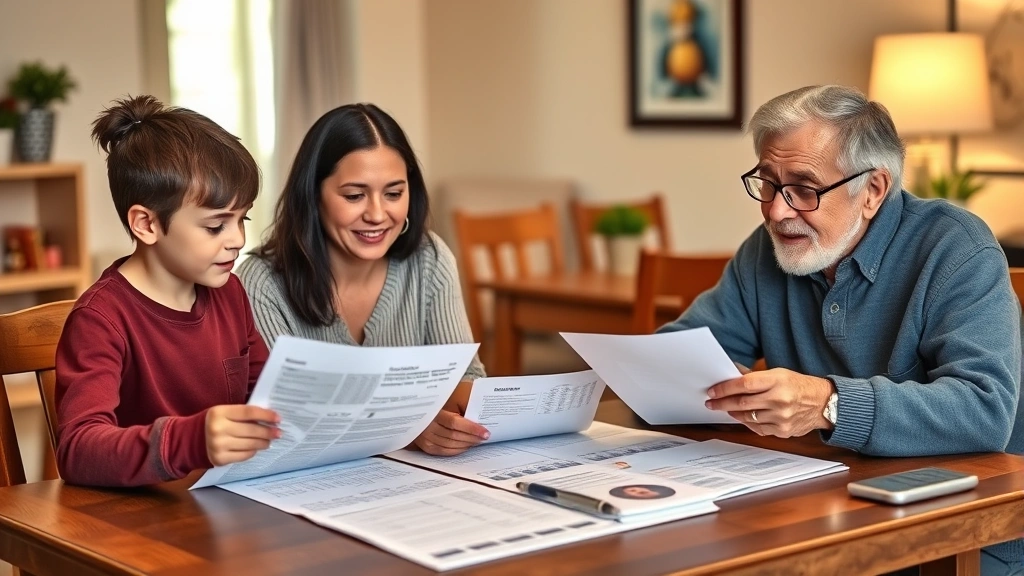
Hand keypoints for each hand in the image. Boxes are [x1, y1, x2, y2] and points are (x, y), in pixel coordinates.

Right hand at [205, 405, 280, 465]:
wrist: (190, 439)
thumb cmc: (213, 423)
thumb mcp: (223, 412)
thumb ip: (242, 414)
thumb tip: (268, 420)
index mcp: (219, 412)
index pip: (249, 412)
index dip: (266, 415)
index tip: (278, 418)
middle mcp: (218, 429)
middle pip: (251, 430)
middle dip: (268, 432)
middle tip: (278, 432)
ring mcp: (218, 445)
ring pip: (250, 444)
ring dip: (263, 443)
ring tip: (269, 441)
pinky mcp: (219, 459)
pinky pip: (244, 455)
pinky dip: (252, 451)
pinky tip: (256, 448)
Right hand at [412, 381, 489, 455]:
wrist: (412, 410)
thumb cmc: (432, 403)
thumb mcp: (441, 399)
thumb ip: (456, 405)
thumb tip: (477, 411)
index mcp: (432, 412)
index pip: (455, 422)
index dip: (471, 428)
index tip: (485, 432)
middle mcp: (427, 426)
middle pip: (453, 436)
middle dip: (472, 437)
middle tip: (484, 436)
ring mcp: (425, 438)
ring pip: (450, 445)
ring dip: (466, 444)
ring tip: (478, 441)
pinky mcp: (426, 446)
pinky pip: (444, 451)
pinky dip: (457, 450)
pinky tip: (466, 446)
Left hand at [704, 368, 833, 437]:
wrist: (824, 403)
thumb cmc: (798, 385)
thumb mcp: (779, 373)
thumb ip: (754, 376)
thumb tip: (730, 374)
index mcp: (778, 380)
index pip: (744, 384)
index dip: (725, 388)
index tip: (712, 391)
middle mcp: (779, 399)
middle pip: (742, 403)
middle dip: (722, 403)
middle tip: (711, 403)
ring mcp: (781, 417)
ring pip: (747, 417)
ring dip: (733, 413)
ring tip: (726, 408)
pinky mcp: (783, 431)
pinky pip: (757, 428)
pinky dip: (747, 422)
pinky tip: (742, 417)